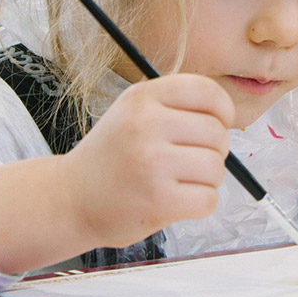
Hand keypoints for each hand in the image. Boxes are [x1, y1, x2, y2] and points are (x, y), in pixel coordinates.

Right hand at [58, 74, 233, 247]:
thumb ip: (176, 106)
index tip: (219, 123)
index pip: (206, 91)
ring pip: (216, 168)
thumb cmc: (112, 156)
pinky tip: (177, 201)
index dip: (223, 110)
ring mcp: (151, 164)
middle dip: (215, 150)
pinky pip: (208, 200)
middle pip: (217, 133)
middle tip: (191, 161)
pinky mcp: (158, 201)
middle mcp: (145, 125)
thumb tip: (227, 117)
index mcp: (142, 97)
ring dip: (207, 180)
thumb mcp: (133, 113)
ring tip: (180, 182)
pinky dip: (200, 204)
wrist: (70, 198)